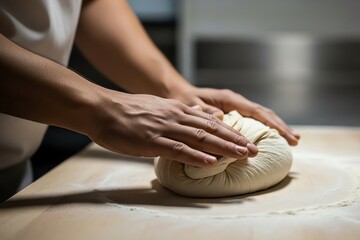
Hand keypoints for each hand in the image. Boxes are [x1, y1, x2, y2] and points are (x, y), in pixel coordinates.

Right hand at [88, 91, 257, 166]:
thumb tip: (196, 118)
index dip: (231, 131)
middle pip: (211, 129)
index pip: (211, 121)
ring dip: (223, 147)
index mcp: (177, 110)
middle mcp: (175, 117)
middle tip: (253, 151)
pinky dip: (196, 156)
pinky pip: (178, 149)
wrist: (101, 108)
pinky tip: (211, 161)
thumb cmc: (127, 111)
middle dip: (235, 140)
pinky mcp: (151, 140)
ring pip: (200, 138)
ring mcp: (164, 128)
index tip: (247, 140)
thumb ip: (178, 114)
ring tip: (241, 155)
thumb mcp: (158, 107)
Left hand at [170, 87, 299, 145]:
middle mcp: (236, 101)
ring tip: (293, 139)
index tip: (285, 135)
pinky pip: (255, 120)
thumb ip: (204, 111)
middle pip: (264, 113)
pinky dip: (267, 128)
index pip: (256, 111)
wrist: (180, 94)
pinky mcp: (235, 112)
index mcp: (229, 98)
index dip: (272, 123)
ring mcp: (237, 106)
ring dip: (277, 127)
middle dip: (281, 126)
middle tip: (296, 141)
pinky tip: (276, 136)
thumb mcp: (191, 105)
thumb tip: (220, 117)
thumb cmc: (185, 100)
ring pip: (262, 116)